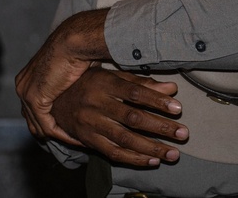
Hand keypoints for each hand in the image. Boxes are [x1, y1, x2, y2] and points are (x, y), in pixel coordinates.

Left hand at [15, 21, 96, 145]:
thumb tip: (78, 94)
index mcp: (26, 78)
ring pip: (39, 126)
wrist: (72, 43)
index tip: (68, 128)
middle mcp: (21, 86)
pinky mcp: (34, 100)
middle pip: (32, 119)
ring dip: (59, 136)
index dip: (49, 121)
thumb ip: (66, 85)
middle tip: (71, 140)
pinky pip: (47, 127)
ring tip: (77, 142)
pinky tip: (77, 139)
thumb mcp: (68, 72)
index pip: (32, 108)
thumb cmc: (76, 51)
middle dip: (50, 132)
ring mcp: (25, 93)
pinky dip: (62, 135)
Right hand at [51, 66, 187, 166]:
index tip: (178, 108)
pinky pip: (113, 152)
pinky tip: (153, 160)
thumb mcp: (111, 77)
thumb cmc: (88, 84)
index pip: (134, 92)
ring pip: (124, 138)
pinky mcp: (88, 140)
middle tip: (183, 133)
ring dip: (151, 147)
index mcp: (104, 83)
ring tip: (173, 153)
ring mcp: (90, 123)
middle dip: (160, 127)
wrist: (53, 101)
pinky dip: (134, 158)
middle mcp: (96, 103)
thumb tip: (171, 88)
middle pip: (132, 117)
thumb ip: (141, 83)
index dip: (156, 101)